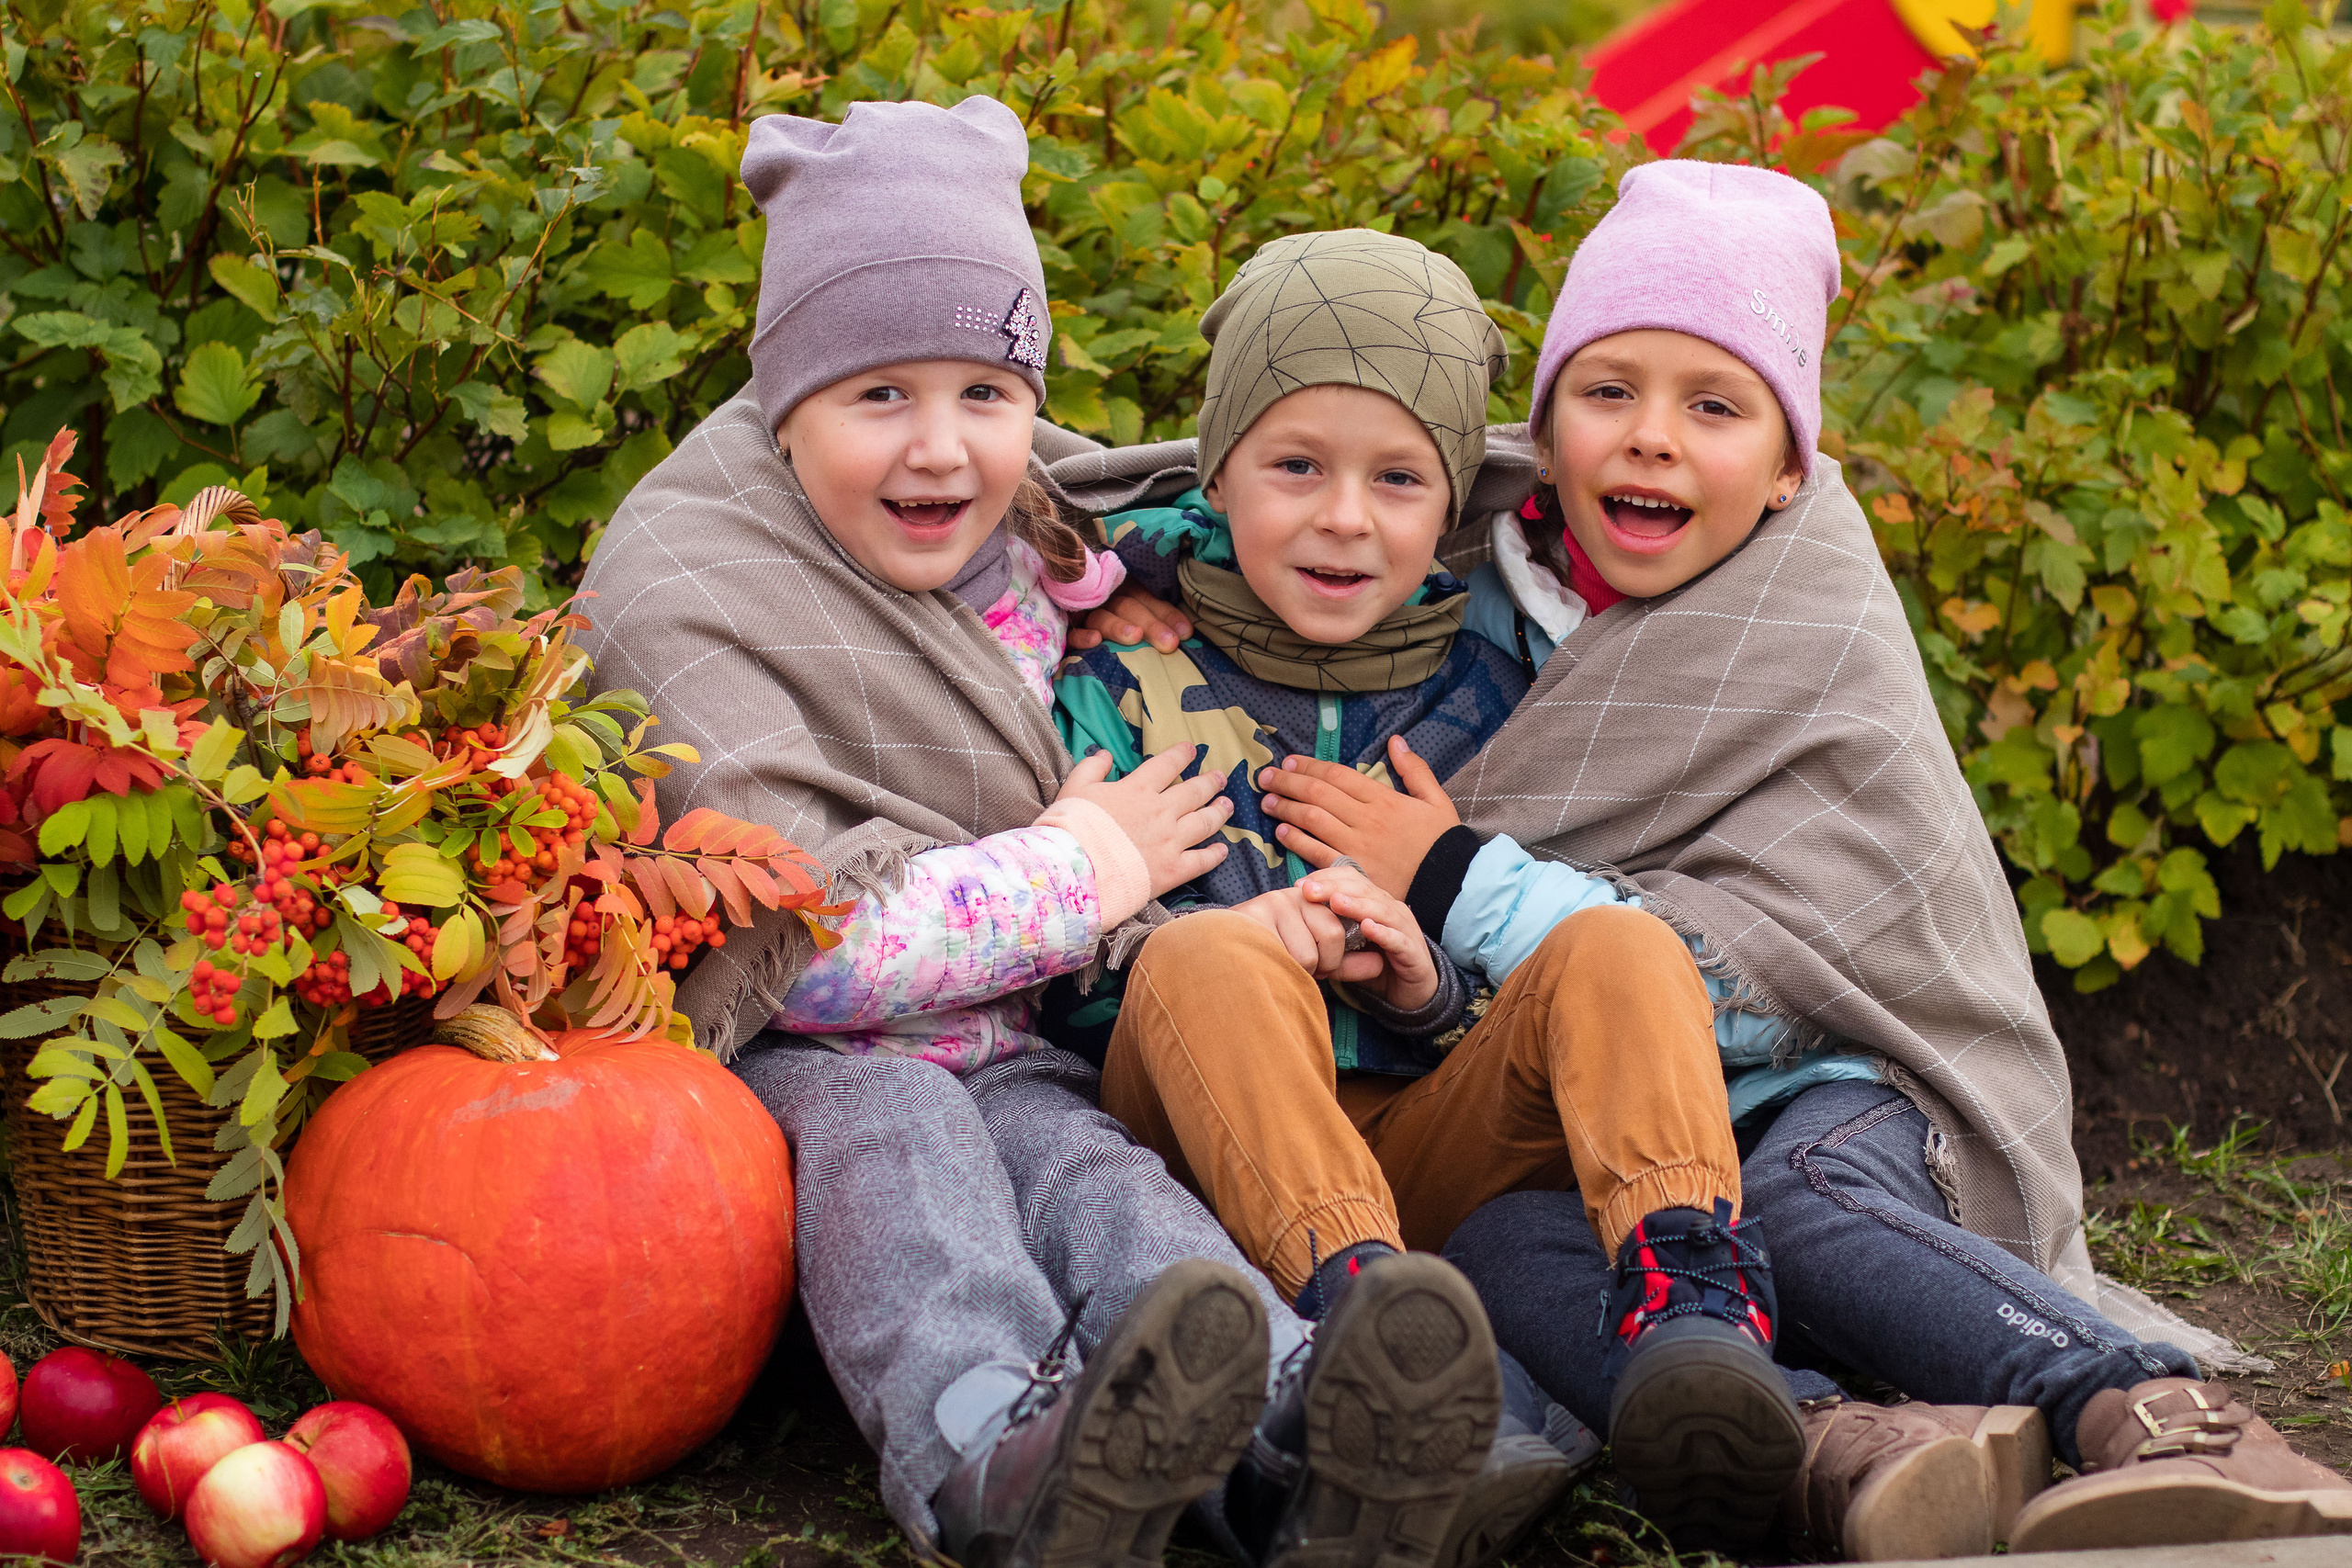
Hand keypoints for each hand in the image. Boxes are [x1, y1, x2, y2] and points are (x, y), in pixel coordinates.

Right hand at [1056, 746, 1229, 896]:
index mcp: (1138, 789)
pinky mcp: (1174, 869)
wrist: (1077, 869)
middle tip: (1219, 777)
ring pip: (1204, 822)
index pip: (1166, 765)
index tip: (1191, 749)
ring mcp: (1171, 840)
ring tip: (1227, 805)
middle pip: (1194, 792)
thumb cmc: (1072, 828)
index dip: (1181, 754)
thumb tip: (1106, 755)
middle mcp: (1161, 811)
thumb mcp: (1074, 788)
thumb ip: (1091, 768)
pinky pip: (1202, 860)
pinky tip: (1222, 849)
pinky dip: (1215, 854)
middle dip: (1209, 782)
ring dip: (1219, 812)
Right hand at [1065, 587, 1191, 651]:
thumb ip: (1158, 616)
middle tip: (1169, 643)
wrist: (1064, 616)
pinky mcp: (1066, 630)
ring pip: (1101, 617)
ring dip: (1118, 626)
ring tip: (1135, 637)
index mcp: (1125, 588)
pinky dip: (1082, 636)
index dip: (1166, 613)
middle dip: (1150, 624)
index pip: (1147, 598)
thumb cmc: (1122, 620)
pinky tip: (1095, 641)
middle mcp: (1105, 598)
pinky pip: (1072, 633)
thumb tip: (1187, 633)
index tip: (1185, 633)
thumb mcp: (1139, 611)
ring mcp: (1083, 613)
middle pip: (1127, 606)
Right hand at [1231, 887, 1384, 985]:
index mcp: (1308, 900)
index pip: (1342, 925)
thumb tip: (1382, 964)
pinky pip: (1287, 958)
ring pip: (1309, 954)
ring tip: (1280, 965)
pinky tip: (1266, 965)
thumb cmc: (1271, 959)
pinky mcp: (1255, 918)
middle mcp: (1291, 896)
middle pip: (1333, 935)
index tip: (1321, 965)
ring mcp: (1272, 904)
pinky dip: (1283, 972)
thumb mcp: (1316, 960)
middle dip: (1324, 964)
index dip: (1337, 954)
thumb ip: (1348, 963)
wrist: (1218, 960)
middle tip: (1301, 968)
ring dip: (1299, 972)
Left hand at [1258, 735, 1459, 895]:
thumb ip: (1414, 769)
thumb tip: (1396, 740)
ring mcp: (1357, 846)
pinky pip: (1317, 853)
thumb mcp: (1436, 799)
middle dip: (1288, 782)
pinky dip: (1296, 841)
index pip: (1338, 775)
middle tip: (1265, 776)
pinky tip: (1281, 833)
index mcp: (1385, 798)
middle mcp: (1367, 819)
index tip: (1290, 762)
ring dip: (1286, 808)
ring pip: (1312, 820)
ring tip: (1267, 800)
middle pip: (1318, 794)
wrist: (1451, 885)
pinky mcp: (1352, 872)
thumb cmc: (1442, 843)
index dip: (1310, 766)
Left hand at [1297, 863, 1436, 1010]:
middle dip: (1334, 887)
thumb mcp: (1348, 944)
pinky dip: (1384, 932)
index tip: (1300, 885)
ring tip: (1336, 903)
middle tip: (1308, 890)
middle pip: (1363, 889)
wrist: (1412, 993)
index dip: (1327, 878)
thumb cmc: (1377, 963)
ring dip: (1358, 905)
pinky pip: (1398, 939)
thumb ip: (1328, 929)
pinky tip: (1368, 928)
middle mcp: (1391, 908)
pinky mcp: (1413, 951)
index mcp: (1375, 901)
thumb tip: (1294, 918)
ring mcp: (1405, 928)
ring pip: (1381, 910)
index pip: (1351, 878)